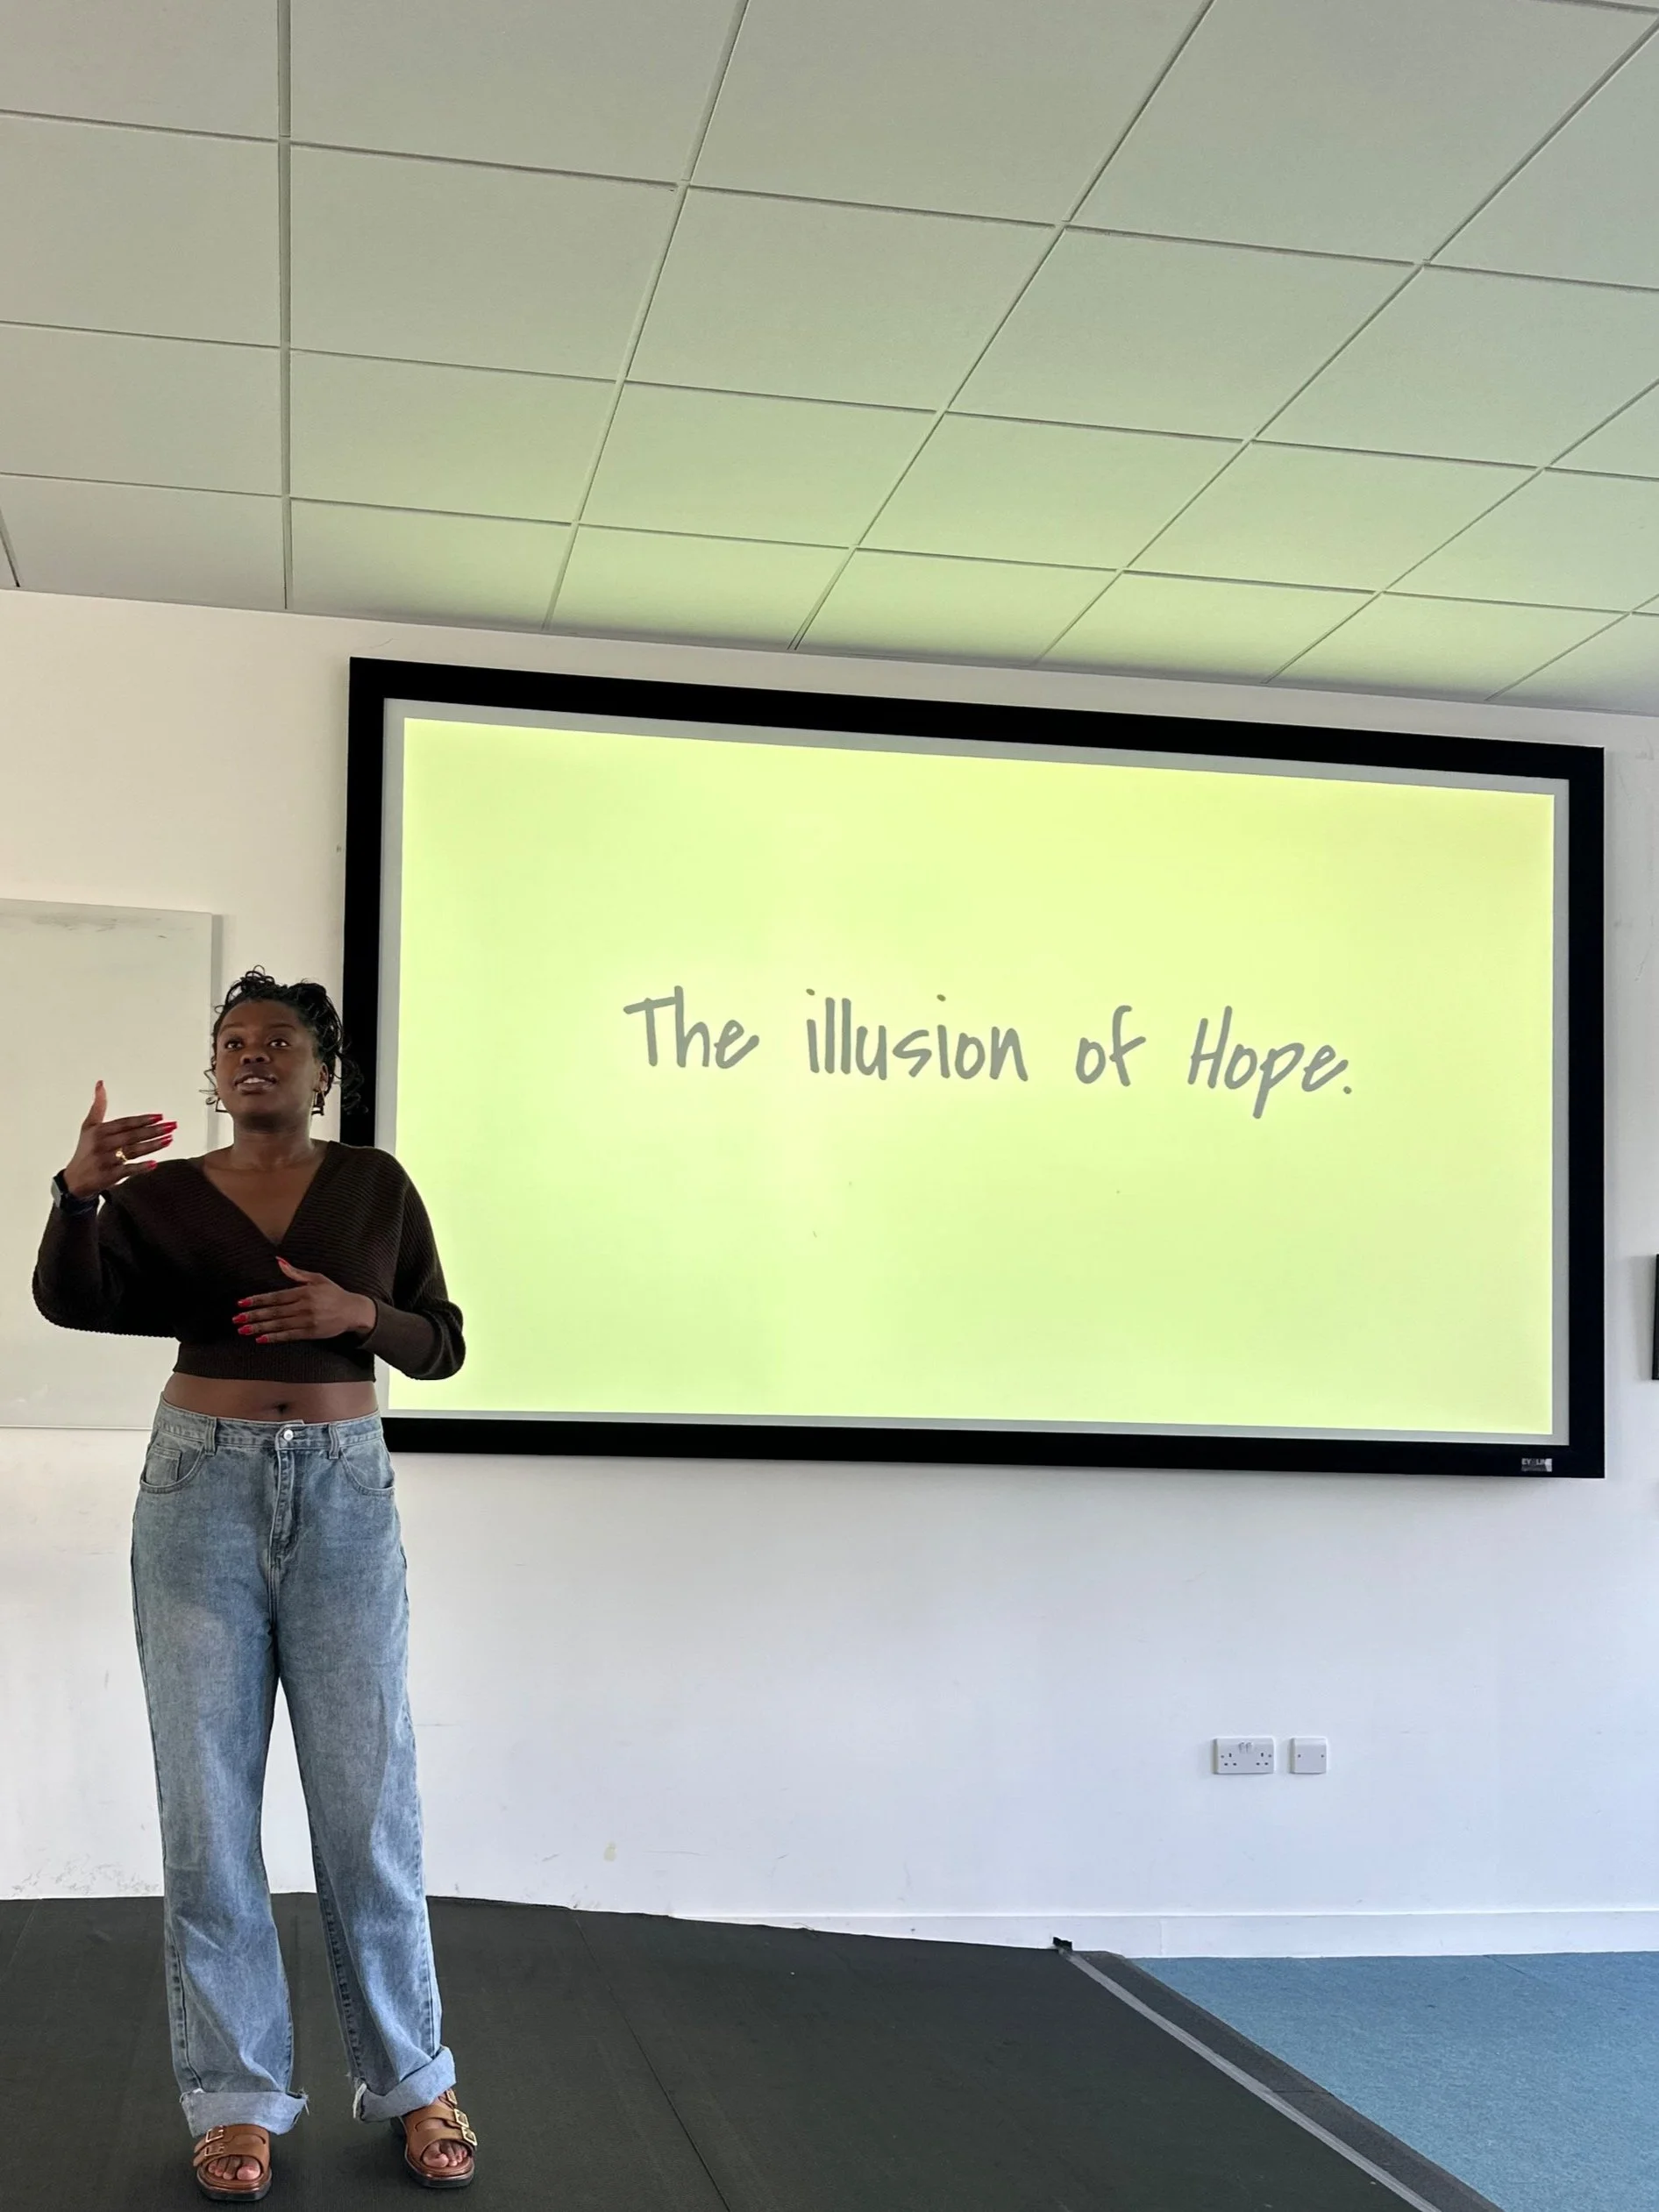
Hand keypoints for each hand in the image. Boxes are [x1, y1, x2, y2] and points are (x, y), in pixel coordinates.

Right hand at [63, 1081, 176, 1197]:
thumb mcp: (88, 1126)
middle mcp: (103, 1144)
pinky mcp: (110, 1175)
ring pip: (133, 1151)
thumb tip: (100, 1084)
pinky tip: (154, 1163)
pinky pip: (128, 1170)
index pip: (125, 1123)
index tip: (160, 1117)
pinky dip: (140, 1167)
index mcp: (99, 1131)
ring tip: (169, 1139)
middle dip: (154, 1130)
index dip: (143, 1120)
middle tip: (171, 1126)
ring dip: (153, 1145)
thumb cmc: (85, 1151)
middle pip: (132, 1135)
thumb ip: (98, 1106)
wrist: (75, 1179)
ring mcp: (106, 1160)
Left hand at [236, 1259, 375, 1344]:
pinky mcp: (311, 1333)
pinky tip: (261, 1339)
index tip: (242, 1303)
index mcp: (304, 1292)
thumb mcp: (317, 1278)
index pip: (275, 1296)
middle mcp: (304, 1307)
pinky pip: (289, 1336)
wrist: (353, 1311)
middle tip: (236, 1318)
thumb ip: (296, 1273)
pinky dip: (274, 1337)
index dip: (257, 1300)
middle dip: (254, 1315)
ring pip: (279, 1325)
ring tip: (243, 1330)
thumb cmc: (334, 1293)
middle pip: (274, 1312)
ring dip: (259, 1328)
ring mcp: (307, 1321)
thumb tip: (278, 1261)